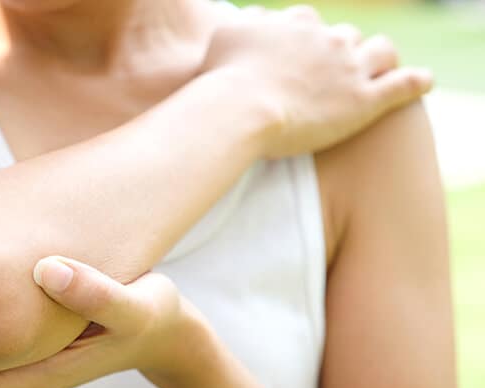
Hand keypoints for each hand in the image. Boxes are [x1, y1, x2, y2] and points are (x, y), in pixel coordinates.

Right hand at [202, 5, 432, 158]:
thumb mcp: (226, 37)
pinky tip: (423, 81)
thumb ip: (246, 26)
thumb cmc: (222, 78)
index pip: (309, 23)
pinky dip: (416, 81)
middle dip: (341, 51)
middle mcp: (328, 40)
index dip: (307, 39)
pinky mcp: (364, 101)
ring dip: (380, 58)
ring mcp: (349, 69)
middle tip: (333, 72)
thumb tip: (253, 21)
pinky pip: (403, 85)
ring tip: (379, 70)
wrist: (239, 108)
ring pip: (381, 51)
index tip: (300, 55)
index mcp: (297, 24)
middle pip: (345, 37)